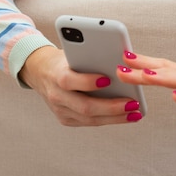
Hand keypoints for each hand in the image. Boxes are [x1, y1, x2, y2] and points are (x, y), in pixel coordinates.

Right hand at [19, 46, 142, 125]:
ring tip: (134, 113)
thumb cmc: (65, 59)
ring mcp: (60, 111)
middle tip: (133, 103)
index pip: (70, 81)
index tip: (109, 79)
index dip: (88, 82)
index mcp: (57, 75)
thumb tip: (121, 59)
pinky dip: (109, 119)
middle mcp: (57, 96)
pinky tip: (125, 116)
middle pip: (85, 106)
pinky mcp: (66, 119)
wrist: (41, 72)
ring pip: (90, 119)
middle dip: (111, 107)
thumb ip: (91, 57)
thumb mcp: (73, 52)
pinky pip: (89, 122)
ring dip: (115, 117)